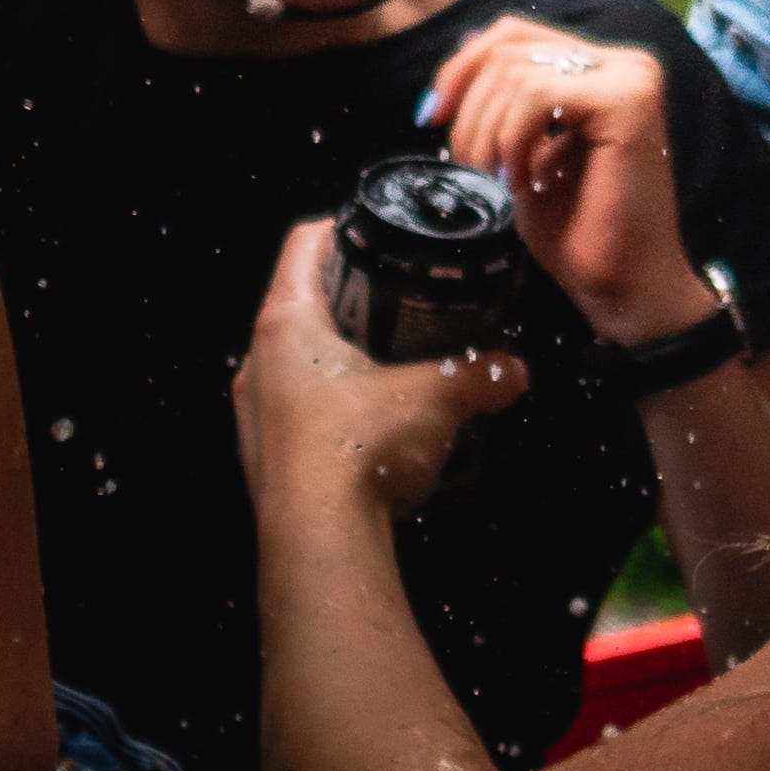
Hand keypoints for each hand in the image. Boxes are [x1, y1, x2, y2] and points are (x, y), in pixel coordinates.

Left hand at [242, 220, 526, 522]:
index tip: (381, 234)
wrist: (319, 542)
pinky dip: (332, 407)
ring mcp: (254, 415)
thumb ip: (479, 376)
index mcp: (285, 324)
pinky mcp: (264, 460)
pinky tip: (373, 428)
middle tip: (404, 304)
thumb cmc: (362, 445)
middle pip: (301, 303)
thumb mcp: (436, 400)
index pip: (305, 244)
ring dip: (340, 358)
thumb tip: (515, 370)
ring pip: (296, 362)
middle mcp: (257, 362)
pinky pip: (297, 413)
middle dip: (352, 300)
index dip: (343, 227)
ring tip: (394, 367)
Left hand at [419, 18, 710, 339]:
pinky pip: (537, 94)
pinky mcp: (627, 102)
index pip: (514, 35)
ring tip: (499, 179)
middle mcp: (624, 64)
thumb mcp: (523, 151)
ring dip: (487, 132)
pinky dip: (512, 139)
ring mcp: (631, 79)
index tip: (432, 117)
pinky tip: (523, 180)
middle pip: (508, 48)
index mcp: (603, 69)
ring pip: (515, 72)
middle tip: (469, 164)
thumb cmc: (576, 231)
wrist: (623, 286)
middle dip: (468, 108)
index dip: (461, 68)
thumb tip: (460, 57)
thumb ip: (506, 101)